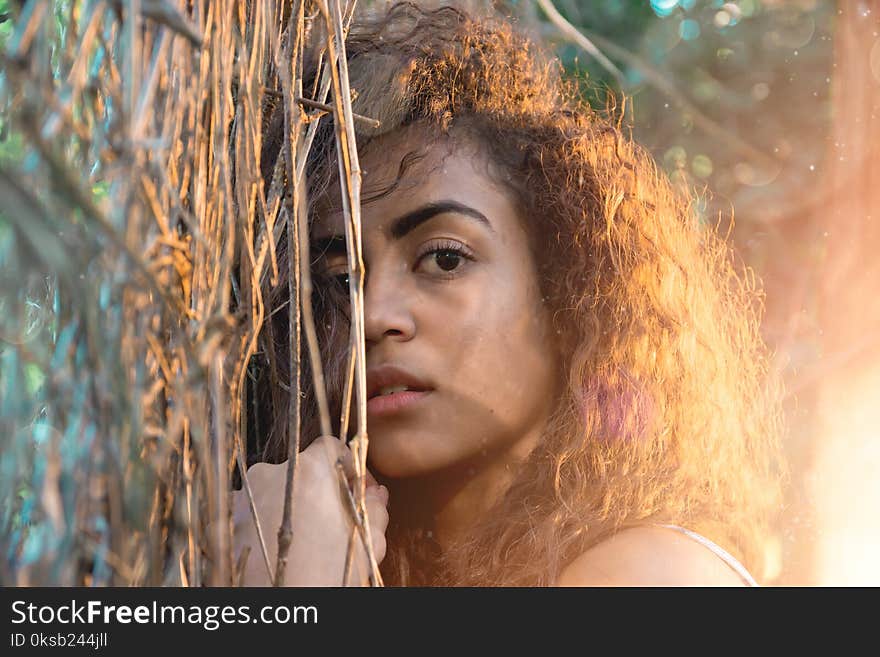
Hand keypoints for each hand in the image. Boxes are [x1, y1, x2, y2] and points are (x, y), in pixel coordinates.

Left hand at [233, 435, 388, 585]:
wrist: (278, 611)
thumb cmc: (327, 577)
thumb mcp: (367, 543)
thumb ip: (375, 509)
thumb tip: (375, 494)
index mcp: (311, 471)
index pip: (332, 446)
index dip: (348, 467)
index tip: (355, 490)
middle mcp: (270, 474)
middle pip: (301, 471)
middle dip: (317, 491)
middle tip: (330, 523)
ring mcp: (241, 498)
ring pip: (271, 492)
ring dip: (285, 508)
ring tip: (299, 543)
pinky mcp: (220, 523)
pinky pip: (244, 514)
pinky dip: (257, 526)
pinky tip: (271, 550)